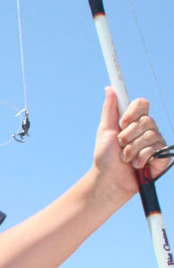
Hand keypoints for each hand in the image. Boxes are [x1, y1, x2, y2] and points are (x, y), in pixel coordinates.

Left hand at [94, 87, 168, 202]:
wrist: (109, 179)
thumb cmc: (105, 157)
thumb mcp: (105, 130)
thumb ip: (109, 109)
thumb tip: (109, 88)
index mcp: (134, 121)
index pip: (142, 104)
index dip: (132, 112)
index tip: (122, 123)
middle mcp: (147, 129)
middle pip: (146, 120)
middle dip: (127, 136)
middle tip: (120, 146)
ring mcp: (156, 142)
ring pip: (150, 135)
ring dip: (132, 149)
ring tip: (126, 158)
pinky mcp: (162, 157)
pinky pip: (156, 149)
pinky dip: (142, 158)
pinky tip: (137, 165)